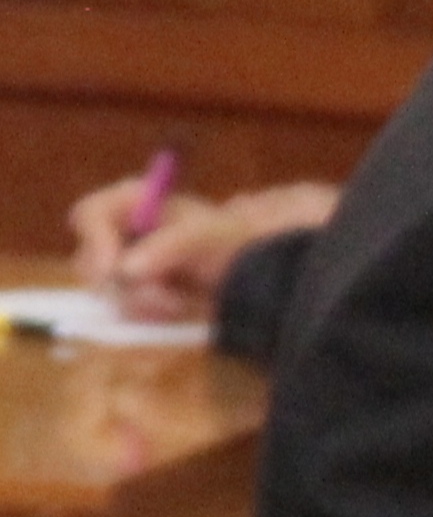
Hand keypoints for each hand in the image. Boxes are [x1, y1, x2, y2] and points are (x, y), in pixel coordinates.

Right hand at [68, 177, 336, 318]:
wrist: (258, 269)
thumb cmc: (235, 238)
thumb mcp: (208, 234)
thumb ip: (167, 246)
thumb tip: (125, 271)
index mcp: (134, 203)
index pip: (90, 214)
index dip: (95, 240)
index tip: (115, 270)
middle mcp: (123, 233)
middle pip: (90, 260)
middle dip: (125, 282)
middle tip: (164, 295)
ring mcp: (127, 264)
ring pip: (107, 291)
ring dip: (144, 302)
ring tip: (181, 300)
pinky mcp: (137, 292)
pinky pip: (125, 309)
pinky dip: (151, 313)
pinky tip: (179, 307)